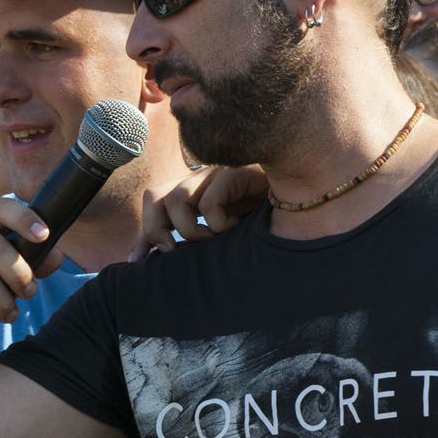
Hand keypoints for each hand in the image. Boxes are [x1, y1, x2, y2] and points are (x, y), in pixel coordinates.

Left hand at [131, 166, 267, 261]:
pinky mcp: (235, 174)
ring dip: (191, 231)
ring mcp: (216, 175)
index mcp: (192, 194)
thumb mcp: (219, 237)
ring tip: (213, 241)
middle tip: (173, 251)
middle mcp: (199, 181)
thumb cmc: (259, 223)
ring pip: (177, 200)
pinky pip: (209, 204)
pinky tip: (235, 229)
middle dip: (155, 229)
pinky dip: (218, 225)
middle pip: (154, 195)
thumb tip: (148, 260)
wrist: (301, 202)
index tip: (136, 262)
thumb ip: (190, 244)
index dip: (143, 235)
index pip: (154, 206)